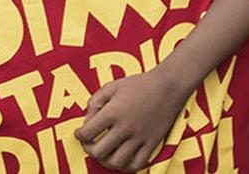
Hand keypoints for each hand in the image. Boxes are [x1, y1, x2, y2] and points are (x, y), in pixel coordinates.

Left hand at [74, 69, 188, 171]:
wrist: (168, 85)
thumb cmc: (139, 84)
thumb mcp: (112, 86)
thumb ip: (95, 101)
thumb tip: (87, 119)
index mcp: (112, 112)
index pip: (86, 133)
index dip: (79, 135)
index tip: (81, 133)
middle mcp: (124, 127)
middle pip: (98, 152)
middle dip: (89, 150)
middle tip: (90, 144)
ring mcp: (139, 137)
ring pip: (117, 162)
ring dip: (106, 161)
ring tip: (105, 153)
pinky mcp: (152, 143)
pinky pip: (137, 164)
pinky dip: (127, 166)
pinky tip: (122, 159)